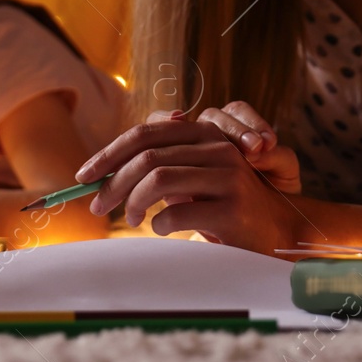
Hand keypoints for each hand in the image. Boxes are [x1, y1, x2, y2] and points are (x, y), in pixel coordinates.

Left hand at [74, 117, 305, 252]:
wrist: (276, 229)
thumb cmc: (223, 202)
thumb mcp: (195, 174)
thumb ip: (162, 161)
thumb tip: (103, 172)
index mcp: (205, 133)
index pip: (147, 133)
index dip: (110, 153)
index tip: (85, 176)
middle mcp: (218, 148)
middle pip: (147, 157)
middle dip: (113, 183)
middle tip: (98, 206)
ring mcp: (228, 177)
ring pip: (158, 180)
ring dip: (133, 203)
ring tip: (131, 218)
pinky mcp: (232, 209)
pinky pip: (176, 214)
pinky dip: (158, 224)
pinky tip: (161, 229)